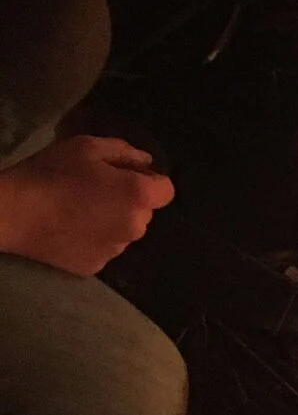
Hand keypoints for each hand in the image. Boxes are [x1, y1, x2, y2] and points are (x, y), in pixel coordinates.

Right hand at [0, 136, 174, 276]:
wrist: (12, 212)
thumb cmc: (51, 173)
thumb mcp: (88, 147)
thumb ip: (125, 153)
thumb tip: (147, 164)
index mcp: (138, 196)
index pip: (166, 190)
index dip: (148, 180)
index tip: (123, 176)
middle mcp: (136, 227)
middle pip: (145, 212)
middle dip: (129, 202)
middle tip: (95, 192)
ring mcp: (116, 250)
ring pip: (125, 232)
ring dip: (113, 222)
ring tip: (79, 211)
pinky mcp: (95, 266)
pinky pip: (104, 249)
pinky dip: (94, 240)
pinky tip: (70, 229)